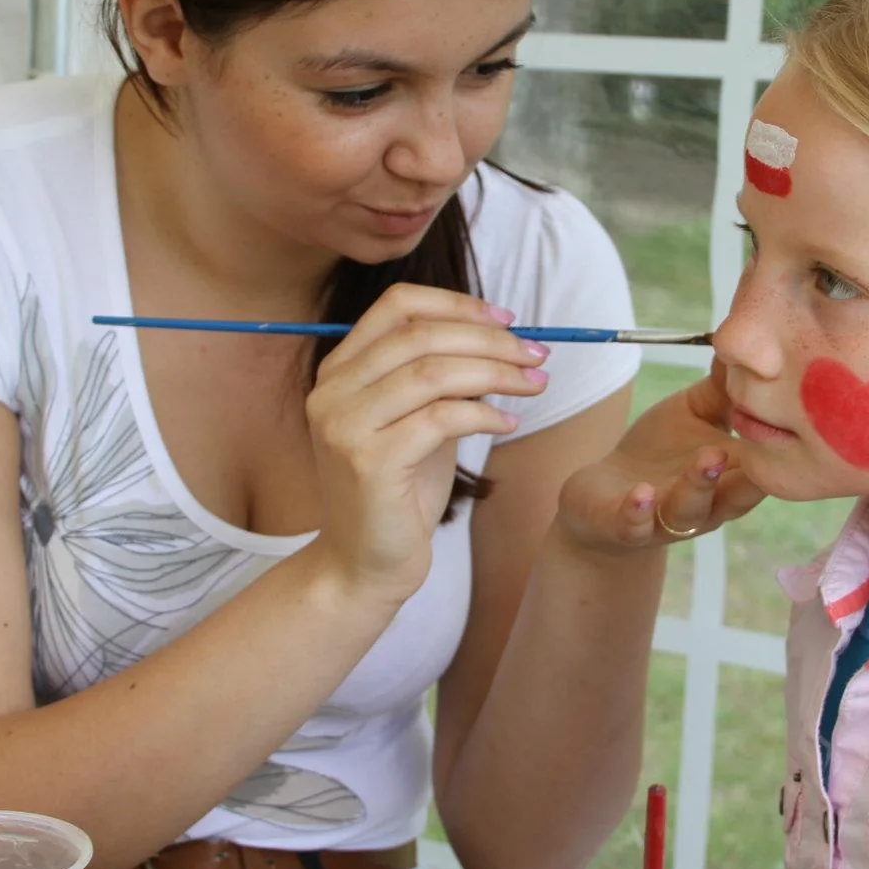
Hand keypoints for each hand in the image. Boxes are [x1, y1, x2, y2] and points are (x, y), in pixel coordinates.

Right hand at [307, 284, 548, 600]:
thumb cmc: (398, 491)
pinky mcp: (368, 462)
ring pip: (432, 373)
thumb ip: (437, 377)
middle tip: (537, 353)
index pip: (396, 305)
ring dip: (496, 373)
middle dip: (490, 340)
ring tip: (534, 383)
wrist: (364, 564)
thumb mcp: (415, 420)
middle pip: (420, 335)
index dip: (457, 304)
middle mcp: (332, 391)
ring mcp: (344, 425)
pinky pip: (440, 418)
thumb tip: (500, 335)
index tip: (508, 319)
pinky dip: (484, 414)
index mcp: (339, 370)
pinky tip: (509, 422)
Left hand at [557, 359, 765, 551]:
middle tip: (757, 440)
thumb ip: (724, 388)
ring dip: (699, 486)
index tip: (796, 421)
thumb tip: (751, 341)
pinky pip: (636, 525)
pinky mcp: (627, 527)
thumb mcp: (694, 413)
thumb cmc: (660, 451)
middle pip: (736, 494)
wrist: (605, 496)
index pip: (766, 467)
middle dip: (745, 472)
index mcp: (733, 477)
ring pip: (690, 509)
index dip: (781, 450)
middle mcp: (708, 504)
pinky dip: (639, 512)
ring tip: (707, 460)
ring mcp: (668, 519)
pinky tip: (641, 494)